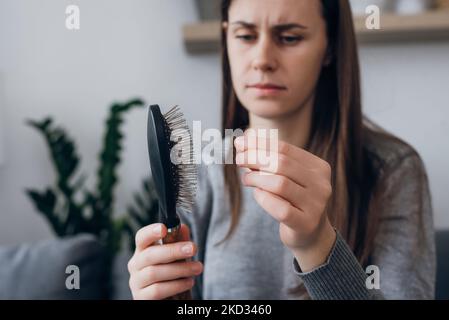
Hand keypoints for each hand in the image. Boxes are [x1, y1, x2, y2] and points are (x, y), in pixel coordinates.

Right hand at [127, 223, 202, 299]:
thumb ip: (179, 242)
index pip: (141, 237)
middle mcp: (135, 265)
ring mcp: (136, 282)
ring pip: (154, 272)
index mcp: (143, 251)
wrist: (170, 298)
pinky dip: (176, 285)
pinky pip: (158, 290)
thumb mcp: (178, 257)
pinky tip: (189, 282)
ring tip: (197, 268)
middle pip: (149, 255)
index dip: (150, 232)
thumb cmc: (172, 274)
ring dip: (180, 269)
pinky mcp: (141, 298)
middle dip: (173, 250)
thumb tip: (182, 227)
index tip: (164, 228)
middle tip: (193, 248)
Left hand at [234, 132, 335, 271]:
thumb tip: (241, 143)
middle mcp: (321, 184)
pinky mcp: (306, 224)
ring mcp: (316, 205)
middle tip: (239, 159)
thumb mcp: (285, 177)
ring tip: (246, 179)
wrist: (310, 234)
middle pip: (282, 163)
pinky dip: (263, 198)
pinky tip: (257, 194)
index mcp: (319, 167)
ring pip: (280, 184)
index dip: (259, 144)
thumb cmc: (293, 200)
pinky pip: (280, 208)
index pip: (285, 148)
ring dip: (256, 178)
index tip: (239, 143)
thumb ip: (268, 161)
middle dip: (255, 158)